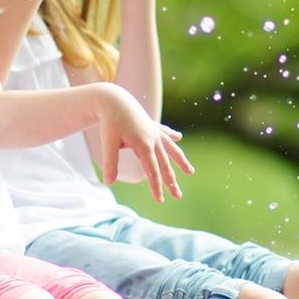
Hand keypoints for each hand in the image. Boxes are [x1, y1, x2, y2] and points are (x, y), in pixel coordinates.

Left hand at [92, 86, 195, 201]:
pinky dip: (171, 135)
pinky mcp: (151, 124)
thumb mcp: (108, 142)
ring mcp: (154, 131)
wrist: (113, 98)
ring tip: (190, 172)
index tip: (160, 201)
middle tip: (178, 196)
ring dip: (180, 161)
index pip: (152, 171)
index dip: (156, 187)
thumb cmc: (109, 121)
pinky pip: (164, 132)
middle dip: (171, 181)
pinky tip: (179, 136)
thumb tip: (108, 182)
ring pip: (170, 149)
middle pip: (165, 164)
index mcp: (144, 145)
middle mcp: (153, 139)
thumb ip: (110, 162)